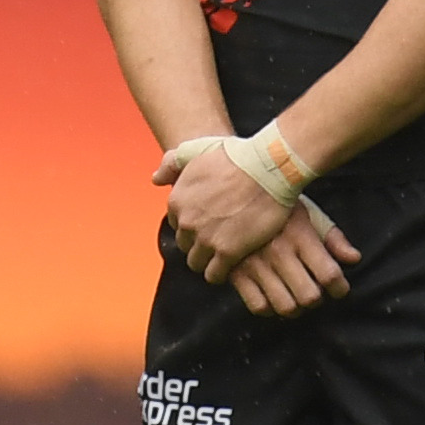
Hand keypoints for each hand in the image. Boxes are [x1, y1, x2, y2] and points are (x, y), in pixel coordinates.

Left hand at [153, 132, 306, 283]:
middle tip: (217, 239)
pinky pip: (214, 275)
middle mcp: (186, 221)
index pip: (176, 223)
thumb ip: (172, 163)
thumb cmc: (237, 155)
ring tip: (223, 255)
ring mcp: (206, 239)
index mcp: (177, 200)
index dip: (192, 223)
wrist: (268, 167)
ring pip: (196, 262)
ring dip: (207, 261)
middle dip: (198, 243)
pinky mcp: (227, 252)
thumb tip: (157, 179)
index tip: (207, 222)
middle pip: (185, 244)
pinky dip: (219, 274)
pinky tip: (231, 265)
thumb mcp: (196, 149)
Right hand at [231, 195, 357, 316]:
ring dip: (295, 307)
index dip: (340, 288)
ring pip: (285, 306)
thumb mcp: (307, 212)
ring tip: (295, 296)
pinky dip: (269, 307)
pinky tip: (272, 295)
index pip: (329, 275)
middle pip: (309, 297)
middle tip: (315, 291)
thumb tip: (353, 259)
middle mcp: (278, 252)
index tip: (339, 288)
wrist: (230, 192)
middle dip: (317, 299)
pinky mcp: (235, 272)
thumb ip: (332, 237)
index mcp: (300, 235)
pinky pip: (258, 305)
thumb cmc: (275, 203)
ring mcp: (255, 265)